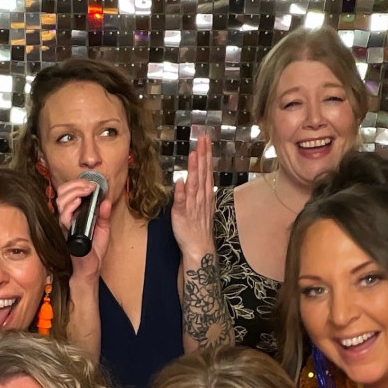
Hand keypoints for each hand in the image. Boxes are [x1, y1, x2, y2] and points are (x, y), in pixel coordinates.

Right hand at [54, 179, 111, 280]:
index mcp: (75, 213)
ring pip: (61, 201)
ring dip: (74, 192)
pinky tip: (79, 202)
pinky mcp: (67, 232)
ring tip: (87, 191)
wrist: (90, 267)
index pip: (68, 192)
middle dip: (76, 184)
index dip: (78, 183)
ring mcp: (66, 224)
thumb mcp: (103, 228)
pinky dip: (70, 206)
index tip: (92, 183)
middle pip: (62, 192)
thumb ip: (104, 214)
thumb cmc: (94, 249)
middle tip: (90, 186)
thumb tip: (106, 200)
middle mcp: (67, 217)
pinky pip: (63, 217)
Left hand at [172, 133, 215, 258]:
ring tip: (193, 154)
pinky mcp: (182, 215)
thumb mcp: (203, 206)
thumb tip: (195, 177)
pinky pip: (181, 202)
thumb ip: (200, 191)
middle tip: (202, 139)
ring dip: (194, 169)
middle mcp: (200, 197)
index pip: (206, 171)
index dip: (206, 155)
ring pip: (194, 184)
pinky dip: (181, 192)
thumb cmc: (199, 228)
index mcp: (205, 194)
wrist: (199, 248)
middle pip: (202, 173)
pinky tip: (181, 181)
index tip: (206, 140)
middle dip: (203, 156)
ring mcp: (192, 206)